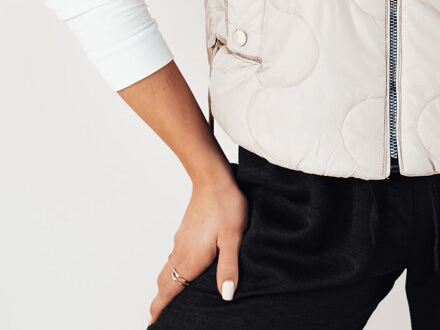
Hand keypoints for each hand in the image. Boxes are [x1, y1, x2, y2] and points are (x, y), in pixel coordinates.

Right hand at [147, 171, 248, 324]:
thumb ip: (228, 267)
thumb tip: (226, 295)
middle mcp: (181, 251)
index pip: (168, 289)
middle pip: (164, 282)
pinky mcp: (185, 231)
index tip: (152, 322)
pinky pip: (174, 256)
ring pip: (168, 268)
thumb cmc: (225, 206)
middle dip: (160, 300)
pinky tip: (184, 267)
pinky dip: (173, 269)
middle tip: (158, 314)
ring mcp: (181, 240)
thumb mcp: (232, 238)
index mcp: (189, 258)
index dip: (159, 307)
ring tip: (170, 296)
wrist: (213, 178)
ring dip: (166, 284)